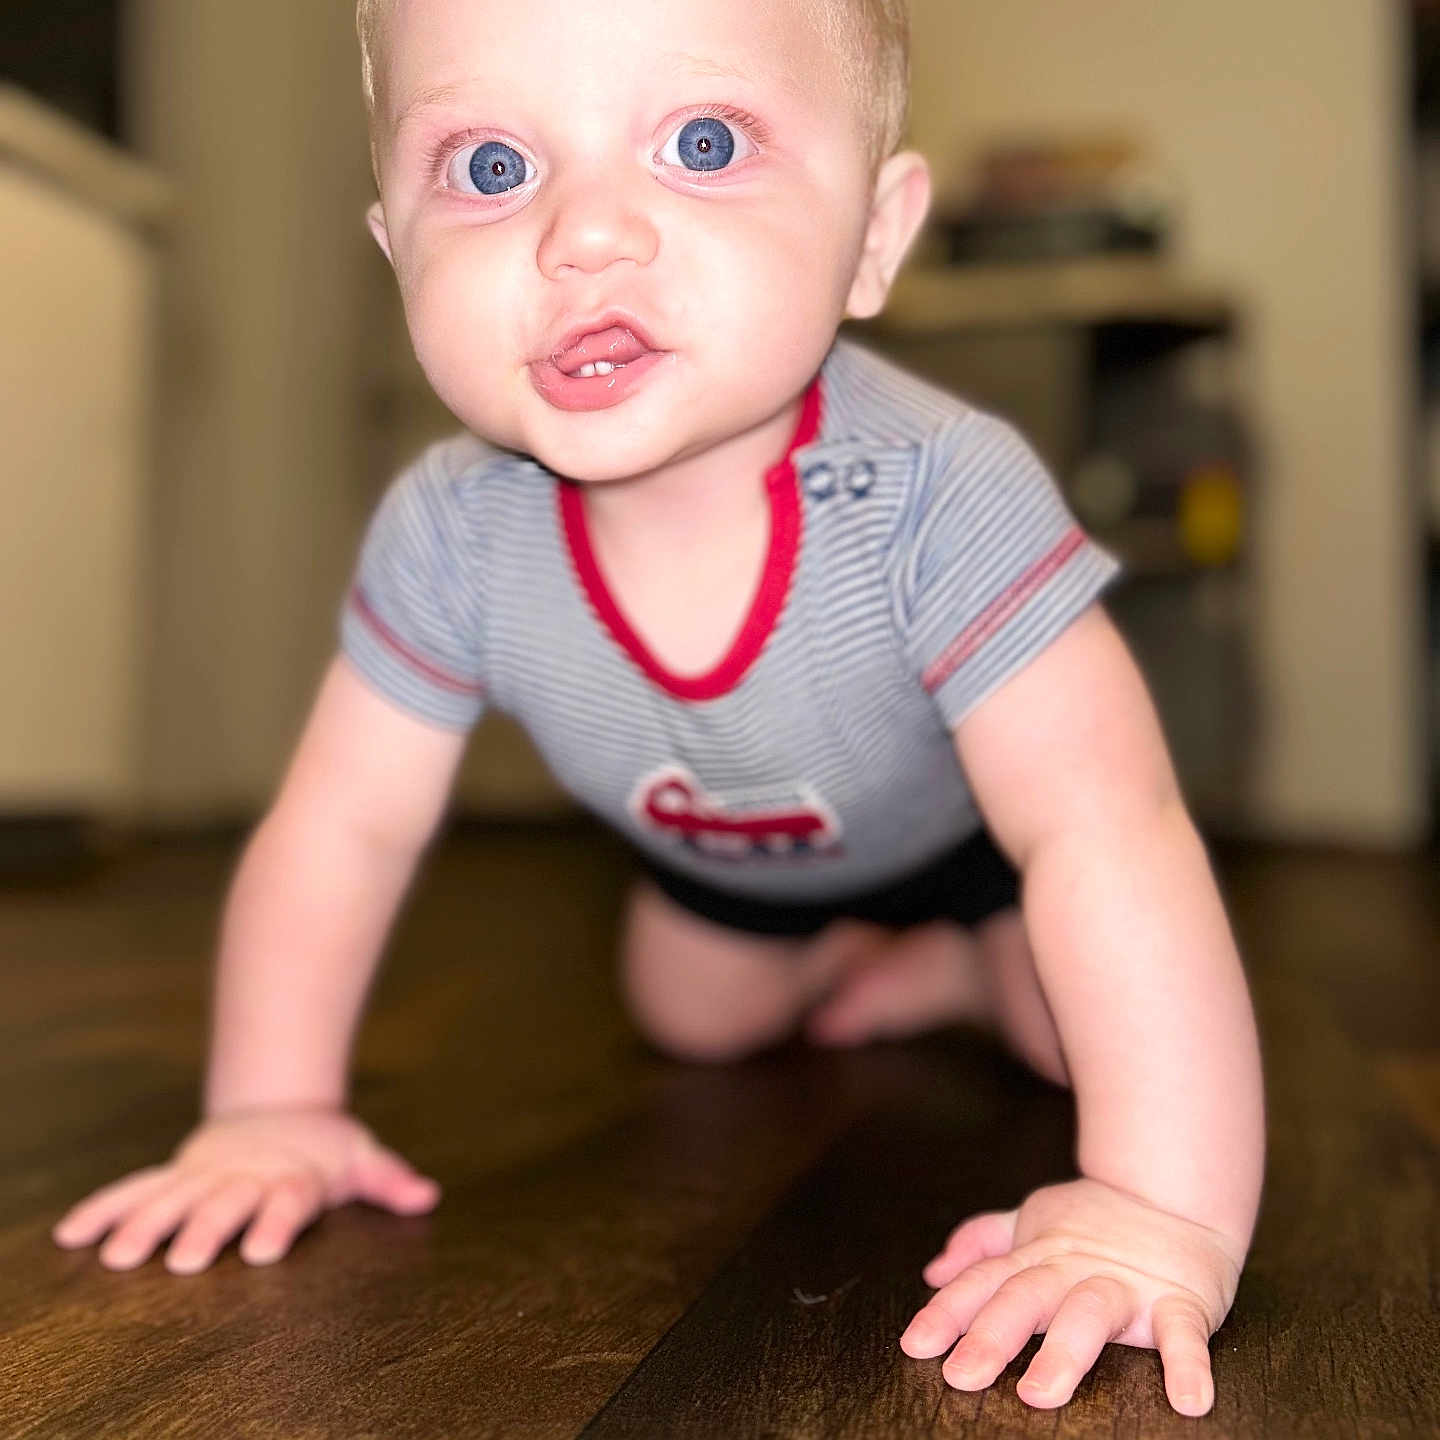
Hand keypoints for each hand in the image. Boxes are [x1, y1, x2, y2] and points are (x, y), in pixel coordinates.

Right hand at [51, 1107, 439, 1273]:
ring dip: (145, 1224)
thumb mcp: (360, 1157)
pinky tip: (71, 1234)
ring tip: (118, 1256)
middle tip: (183, 1262)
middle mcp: (245, 1176)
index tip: (263, 1253)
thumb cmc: (322, 1149)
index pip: (288, 1199)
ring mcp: (205, 1174)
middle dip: (205, 1230)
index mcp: (292, 1176)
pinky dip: (104, 1208)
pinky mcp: (175, 1174)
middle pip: (225, 1202)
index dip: (277, 1222)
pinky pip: (134, 1189)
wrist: (278, 1105)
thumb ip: (388, 1180)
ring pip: (172, 1197)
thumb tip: (428, 1197)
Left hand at [900, 1177, 1243, 1415]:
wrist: (1176, 1193)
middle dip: (992, 1335)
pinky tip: (1188, 1401)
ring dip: (1064, 1351)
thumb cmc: (1098, 1220)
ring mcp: (1127, 1284)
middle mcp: (1075, 1269)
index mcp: (1038, 1256)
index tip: (916, 1345)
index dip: (948, 1312)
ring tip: (1039, 1393)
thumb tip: (933, 1271)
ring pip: (1090, 1313)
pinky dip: (1188, 1365)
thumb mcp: (1033, 1221)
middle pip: (1026, 1297)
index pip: (984, 1282)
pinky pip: (1183, 1334)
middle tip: (961, 1375)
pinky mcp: (1181, 1300)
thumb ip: (984, 1243)